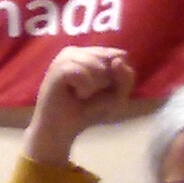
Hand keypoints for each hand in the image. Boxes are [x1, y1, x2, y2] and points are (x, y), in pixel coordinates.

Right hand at [22, 45, 137, 167]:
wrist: (61, 131)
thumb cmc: (88, 112)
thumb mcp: (117, 96)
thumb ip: (126, 78)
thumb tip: (117, 61)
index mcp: (89, 53)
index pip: (119, 55)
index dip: (118, 76)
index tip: (104, 90)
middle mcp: (76, 51)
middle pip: (109, 59)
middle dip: (106, 82)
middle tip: (89, 94)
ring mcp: (64, 58)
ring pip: (96, 65)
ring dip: (94, 86)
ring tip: (81, 94)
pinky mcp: (57, 70)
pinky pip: (82, 74)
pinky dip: (85, 89)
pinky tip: (76, 95)